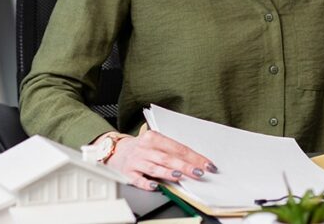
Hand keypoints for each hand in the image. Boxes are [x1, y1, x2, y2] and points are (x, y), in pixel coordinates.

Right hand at [95, 130, 217, 190]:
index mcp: (154, 137)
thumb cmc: (142, 147)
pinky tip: (155, 186)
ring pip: (154, 167)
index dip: (194, 157)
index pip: (178, 147)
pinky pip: (138, 179)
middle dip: (185, 166)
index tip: (207, 164)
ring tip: (179, 176)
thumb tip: (194, 161)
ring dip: (167, 172)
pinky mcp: (128, 172)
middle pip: (168, 157)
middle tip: (199, 172)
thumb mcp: (155, 143)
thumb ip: (172, 150)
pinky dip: (146, 183)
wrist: (116, 150)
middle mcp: (145, 148)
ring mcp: (136, 160)